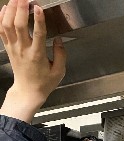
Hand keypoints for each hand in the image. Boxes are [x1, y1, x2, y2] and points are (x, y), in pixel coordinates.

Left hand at [0, 0, 65, 122]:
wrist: (28, 91)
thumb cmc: (44, 82)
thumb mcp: (59, 71)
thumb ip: (61, 54)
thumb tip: (59, 40)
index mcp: (37, 55)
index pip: (37, 34)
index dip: (38, 19)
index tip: (38, 8)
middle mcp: (23, 49)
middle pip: (18, 25)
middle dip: (21, 9)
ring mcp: (13, 47)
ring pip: (7, 25)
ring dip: (10, 10)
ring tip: (16, 0)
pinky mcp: (8, 47)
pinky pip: (1, 30)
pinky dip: (1, 17)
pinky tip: (5, 9)